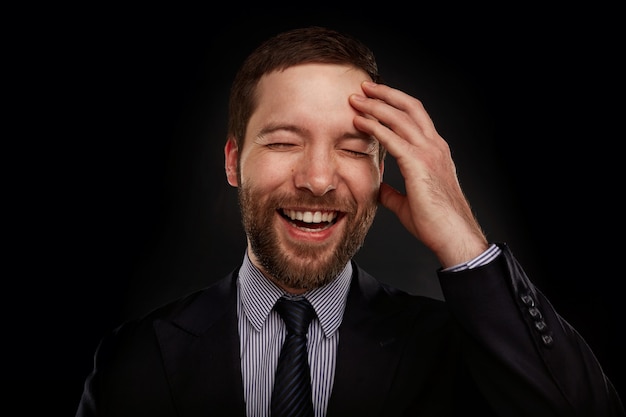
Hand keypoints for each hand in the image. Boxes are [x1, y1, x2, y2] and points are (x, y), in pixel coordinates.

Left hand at [349, 81, 487, 267]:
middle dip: (385, 94)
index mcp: (435, 152)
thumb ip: (393, 191)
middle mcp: (434, 147)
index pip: (414, 118)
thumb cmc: (435, 223)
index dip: (395, 104)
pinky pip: (392, 138)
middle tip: (364, 87)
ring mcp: (429, 153)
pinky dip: (374, 126)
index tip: (375, 98)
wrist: (453, 236)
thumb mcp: (407, 202)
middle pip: (409, 108)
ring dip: (376, 105)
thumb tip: (379, 188)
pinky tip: (359, 121)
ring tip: (356, 98)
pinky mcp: (418, 164)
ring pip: (400, 117)